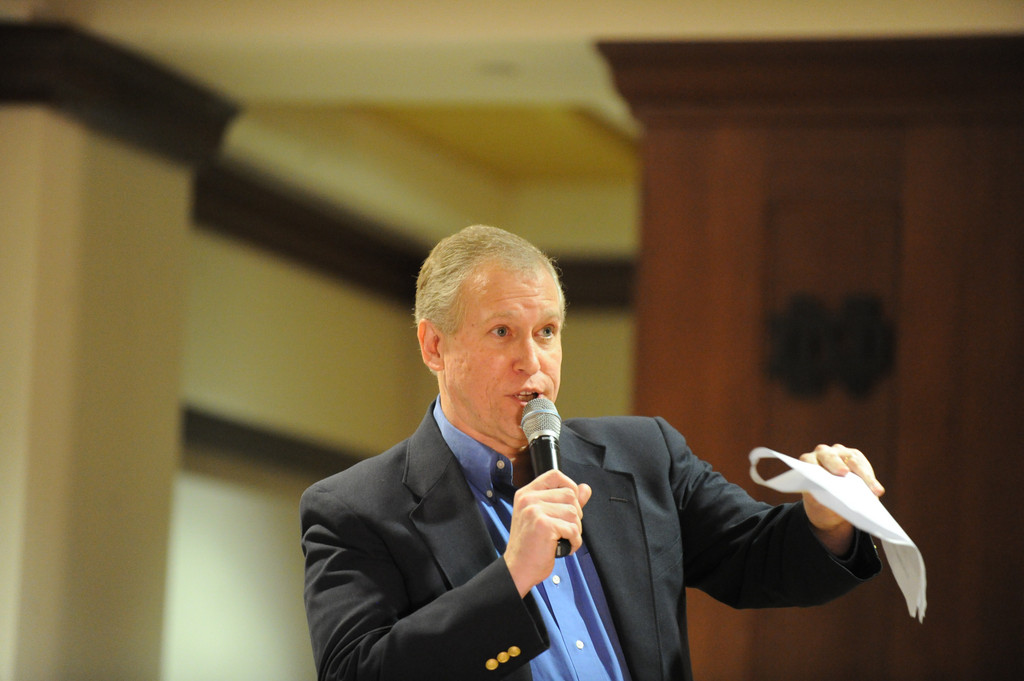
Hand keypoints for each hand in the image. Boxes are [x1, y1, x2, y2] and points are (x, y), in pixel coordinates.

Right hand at [503, 470, 591, 596]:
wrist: (518, 568)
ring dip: (575, 531)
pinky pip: (573, 529)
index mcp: (526, 493)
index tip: (571, 504)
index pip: (555, 475)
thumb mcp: (544, 517)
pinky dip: (574, 542)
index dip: (570, 486)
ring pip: (573, 513)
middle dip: (575, 515)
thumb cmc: (530, 545)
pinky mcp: (543, 525)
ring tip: (563, 540)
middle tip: (565, 530)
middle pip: (570, 495)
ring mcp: (534, 511)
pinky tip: (564, 547)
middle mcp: (528, 499)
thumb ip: (565, 501)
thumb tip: (585, 488)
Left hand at [799, 444, 884, 555]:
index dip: (813, 465)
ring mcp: (839, 452)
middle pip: (830, 456)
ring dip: (863, 476)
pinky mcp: (854, 457)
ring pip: (852, 460)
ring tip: (874, 491)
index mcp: (807, 463)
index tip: (822, 471)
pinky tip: (877, 491)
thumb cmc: (820, 504)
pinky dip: (870, 479)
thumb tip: (833, 497)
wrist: (829, 507)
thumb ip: (821, 498)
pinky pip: (863, 465)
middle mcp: (822, 453)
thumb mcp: (817, 505)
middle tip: (844, 473)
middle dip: (836, 464)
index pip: (809, 461)